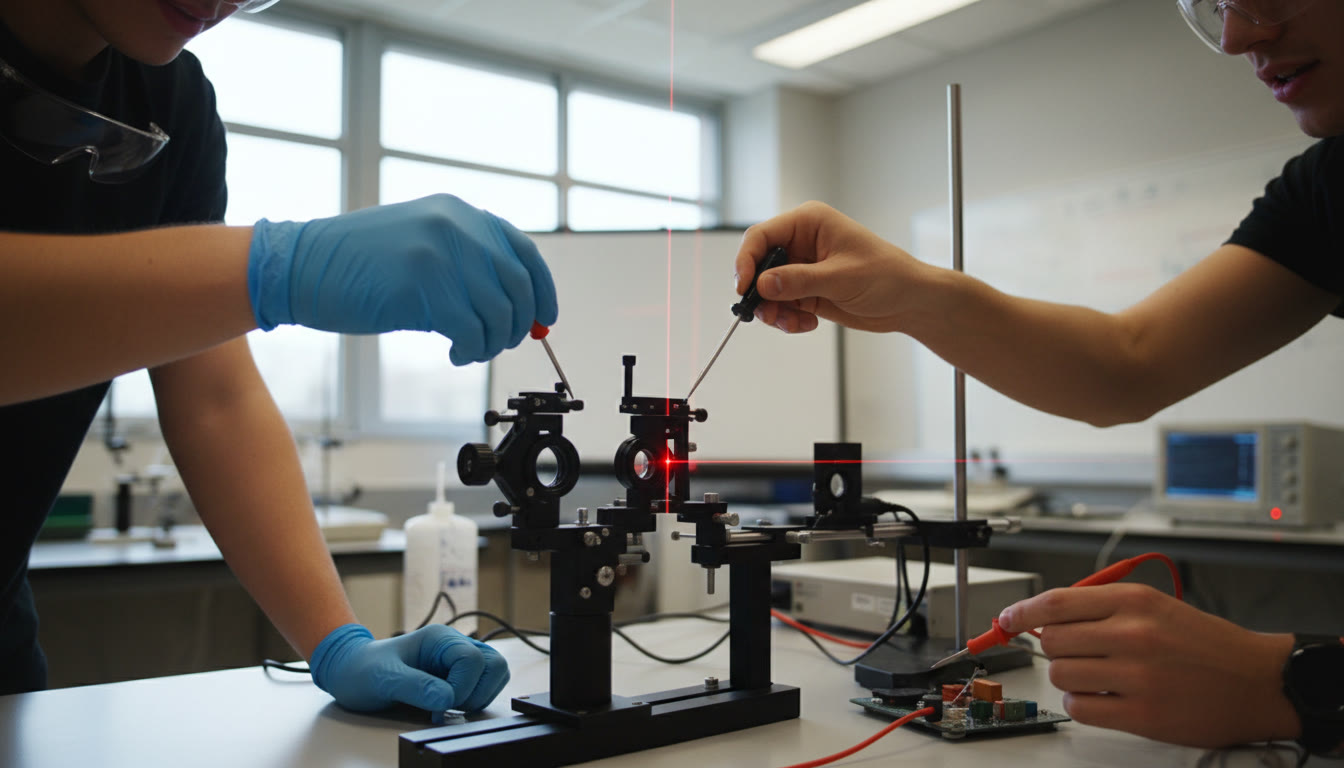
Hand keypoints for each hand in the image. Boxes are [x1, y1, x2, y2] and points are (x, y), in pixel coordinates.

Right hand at [248, 194, 558, 364]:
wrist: (301, 266)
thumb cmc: (358, 265)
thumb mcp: (422, 243)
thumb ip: (467, 260)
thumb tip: (516, 303)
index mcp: (460, 213)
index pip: (524, 252)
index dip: (542, 289)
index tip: (544, 318)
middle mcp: (457, 225)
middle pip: (518, 285)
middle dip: (518, 324)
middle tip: (501, 343)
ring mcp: (440, 252)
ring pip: (499, 312)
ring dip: (492, 342)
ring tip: (471, 350)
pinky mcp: (422, 286)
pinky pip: (472, 330)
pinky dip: (473, 350)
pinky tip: (456, 354)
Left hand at [309, 623, 509, 717]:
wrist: (351, 671)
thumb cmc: (362, 670)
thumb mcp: (383, 679)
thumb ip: (416, 687)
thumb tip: (447, 699)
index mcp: (439, 638)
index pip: (473, 660)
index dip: (462, 687)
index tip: (438, 703)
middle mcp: (454, 645)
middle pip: (494, 664)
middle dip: (477, 692)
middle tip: (449, 705)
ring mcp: (457, 660)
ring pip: (495, 673)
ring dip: (479, 696)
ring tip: (450, 706)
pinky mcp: (457, 674)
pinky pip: (485, 684)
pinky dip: (475, 699)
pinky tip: (449, 706)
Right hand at [734, 201, 933, 333]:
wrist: (909, 302)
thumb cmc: (887, 276)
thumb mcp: (841, 278)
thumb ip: (799, 281)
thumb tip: (763, 283)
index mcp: (809, 223)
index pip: (762, 236)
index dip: (746, 260)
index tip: (744, 287)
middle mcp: (801, 242)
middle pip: (759, 265)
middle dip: (759, 292)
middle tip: (767, 314)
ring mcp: (802, 268)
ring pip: (767, 290)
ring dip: (774, 311)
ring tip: (793, 323)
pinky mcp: (806, 290)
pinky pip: (781, 305)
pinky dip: (787, 319)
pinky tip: (807, 324)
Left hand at [998, 583, 1298, 747]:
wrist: (1258, 681)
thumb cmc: (1206, 644)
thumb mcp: (1155, 606)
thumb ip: (1102, 608)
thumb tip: (1045, 618)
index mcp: (1134, 601)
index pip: (1056, 603)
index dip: (1022, 612)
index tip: (1006, 620)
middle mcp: (1133, 634)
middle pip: (1053, 640)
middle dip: (1056, 648)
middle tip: (1078, 653)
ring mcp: (1137, 676)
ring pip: (1061, 674)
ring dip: (1070, 678)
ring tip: (1099, 677)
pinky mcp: (1142, 715)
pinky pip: (1080, 708)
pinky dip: (1083, 705)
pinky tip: (1104, 698)